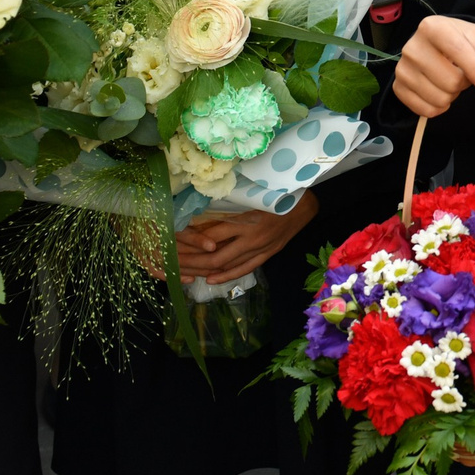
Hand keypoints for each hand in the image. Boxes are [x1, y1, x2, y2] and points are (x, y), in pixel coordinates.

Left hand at [175, 194, 318, 284]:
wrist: (304, 205)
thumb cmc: (275, 194)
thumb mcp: (249, 196)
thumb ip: (227, 207)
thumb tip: (198, 214)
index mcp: (245, 220)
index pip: (209, 236)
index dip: (189, 242)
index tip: (171, 243)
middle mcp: (251, 238)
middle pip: (214, 257)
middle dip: (190, 262)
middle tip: (171, 264)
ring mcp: (260, 249)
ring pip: (226, 265)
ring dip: (203, 271)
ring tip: (184, 273)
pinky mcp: (267, 254)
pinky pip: (244, 269)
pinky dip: (226, 276)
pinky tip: (210, 280)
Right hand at [394, 16, 474, 117]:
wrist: (441, 47)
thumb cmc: (463, 41)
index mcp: (433, 27)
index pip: (457, 50)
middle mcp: (412, 47)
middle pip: (450, 80)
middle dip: (464, 83)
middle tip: (463, 75)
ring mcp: (403, 68)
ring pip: (440, 98)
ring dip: (453, 95)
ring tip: (451, 81)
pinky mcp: (399, 88)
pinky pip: (426, 110)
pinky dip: (439, 107)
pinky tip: (440, 92)